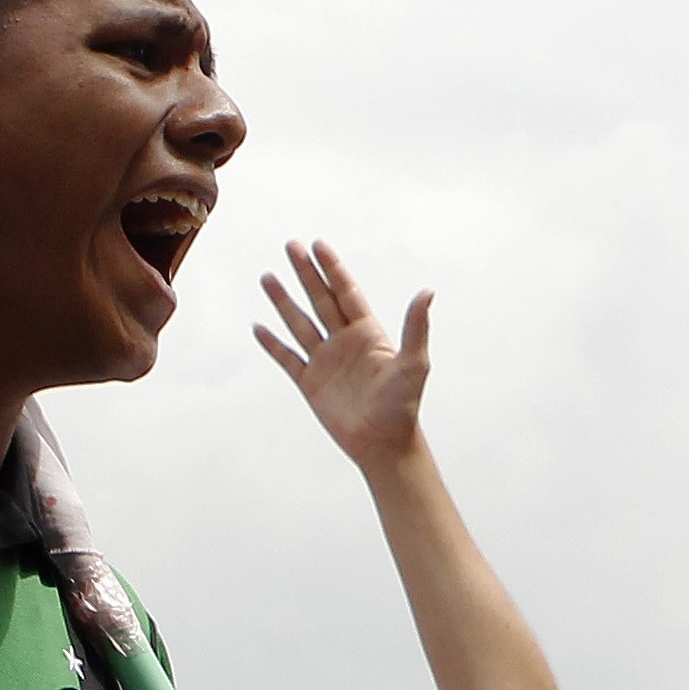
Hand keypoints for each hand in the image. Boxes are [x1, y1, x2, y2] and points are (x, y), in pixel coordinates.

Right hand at [255, 240, 431, 471]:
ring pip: (300, 323)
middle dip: (306, 273)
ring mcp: (325, 362)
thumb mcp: (414, 364)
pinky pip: (287, 359)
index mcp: (368, 334)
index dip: (333, 268)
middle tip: (291, 245)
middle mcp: (345, 342)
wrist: (384, 444)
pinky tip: (259, 327)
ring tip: (267, 278)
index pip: (346, 293)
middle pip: (320, 300)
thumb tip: (428, 292)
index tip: (318, 245)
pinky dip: (273, 344)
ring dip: (284, 301)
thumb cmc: (404, 406)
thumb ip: (416, 327)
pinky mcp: (310, 383)